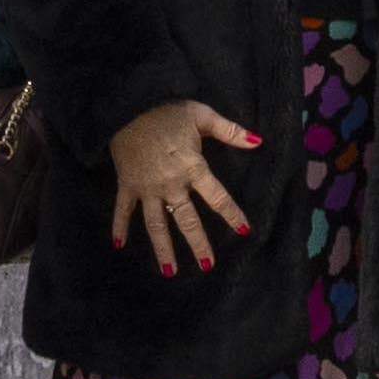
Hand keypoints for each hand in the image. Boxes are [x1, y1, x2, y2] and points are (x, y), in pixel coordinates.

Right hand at [107, 97, 259, 273]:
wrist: (129, 106)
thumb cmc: (169, 111)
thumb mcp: (203, 115)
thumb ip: (230, 131)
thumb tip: (259, 141)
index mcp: (192, 167)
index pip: (217, 197)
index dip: (232, 214)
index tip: (244, 232)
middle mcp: (170, 184)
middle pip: (186, 219)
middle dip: (198, 243)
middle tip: (208, 266)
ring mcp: (146, 188)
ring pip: (155, 224)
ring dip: (162, 249)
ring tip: (170, 272)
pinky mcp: (127, 185)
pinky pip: (122, 210)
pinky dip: (119, 227)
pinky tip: (119, 245)